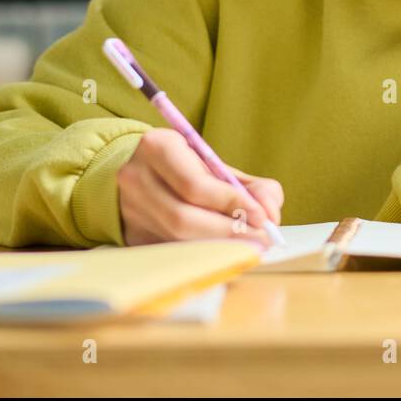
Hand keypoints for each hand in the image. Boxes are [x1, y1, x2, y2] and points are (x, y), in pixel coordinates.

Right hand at [117, 128, 284, 246]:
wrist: (139, 168)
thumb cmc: (187, 166)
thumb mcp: (218, 164)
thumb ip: (254, 186)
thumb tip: (271, 214)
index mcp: (158, 148)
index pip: (195, 185)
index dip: (232, 204)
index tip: (263, 217)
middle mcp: (136, 178)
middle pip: (183, 218)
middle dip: (229, 232)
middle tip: (261, 238)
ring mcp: (130, 209)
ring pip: (177, 239)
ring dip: (219, 245)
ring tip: (251, 244)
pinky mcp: (132, 234)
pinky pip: (173, 250)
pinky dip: (205, 253)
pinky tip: (226, 250)